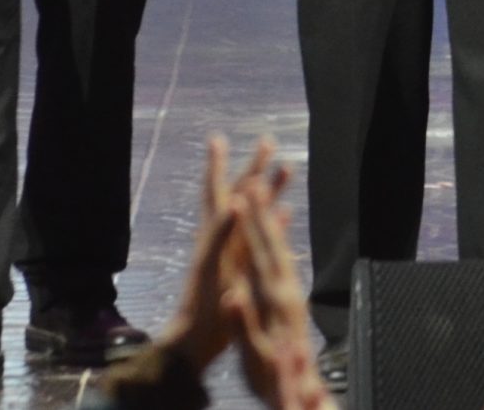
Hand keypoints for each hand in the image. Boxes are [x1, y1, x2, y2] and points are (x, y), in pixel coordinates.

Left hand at [162, 136, 285, 379]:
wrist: (196, 343)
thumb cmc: (201, 308)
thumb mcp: (209, 269)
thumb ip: (220, 235)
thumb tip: (235, 201)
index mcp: (213, 235)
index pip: (217, 191)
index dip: (217, 165)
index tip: (218, 139)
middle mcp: (225, 238)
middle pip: (241, 195)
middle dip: (253, 168)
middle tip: (267, 142)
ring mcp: (235, 252)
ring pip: (256, 213)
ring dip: (270, 190)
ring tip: (288, 168)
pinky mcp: (245, 267)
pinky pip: (262, 237)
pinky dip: (274, 221)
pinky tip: (287, 213)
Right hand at [227, 179, 336, 409]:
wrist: (303, 395)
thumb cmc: (274, 378)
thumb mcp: (256, 358)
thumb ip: (246, 326)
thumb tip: (232, 297)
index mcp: (275, 298)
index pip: (263, 251)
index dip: (255, 221)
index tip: (248, 190)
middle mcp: (287, 289)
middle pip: (274, 239)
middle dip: (266, 207)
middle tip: (258, 172)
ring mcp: (292, 294)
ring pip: (281, 246)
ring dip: (272, 217)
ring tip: (268, 189)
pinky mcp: (293, 302)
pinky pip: (285, 262)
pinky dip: (278, 241)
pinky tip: (278, 230)